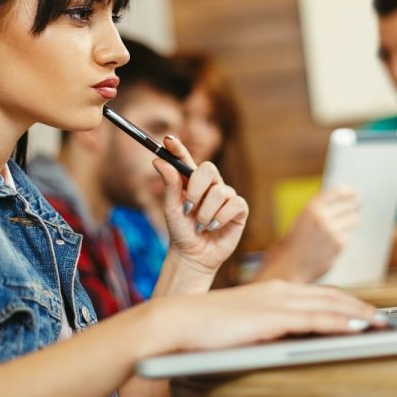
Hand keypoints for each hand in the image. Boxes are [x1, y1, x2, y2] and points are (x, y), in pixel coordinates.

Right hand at [145, 280, 383, 354]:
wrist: (180, 320)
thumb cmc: (207, 325)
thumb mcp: (244, 322)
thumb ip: (267, 326)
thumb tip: (285, 339)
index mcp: (273, 290)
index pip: (317, 294)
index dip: (344, 302)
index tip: (363, 312)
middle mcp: (279, 290)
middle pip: (329, 297)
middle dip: (358, 307)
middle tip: (383, 318)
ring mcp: (276, 301)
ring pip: (327, 305)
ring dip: (356, 314)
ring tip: (379, 323)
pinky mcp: (271, 317)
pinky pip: (313, 319)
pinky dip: (338, 323)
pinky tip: (354, 329)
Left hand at [153, 135, 247, 275]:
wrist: (194, 256)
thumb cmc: (181, 231)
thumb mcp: (171, 208)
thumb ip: (169, 184)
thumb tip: (158, 160)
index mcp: (191, 181)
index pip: (185, 159)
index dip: (178, 148)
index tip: (167, 140)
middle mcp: (210, 185)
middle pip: (208, 168)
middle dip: (196, 188)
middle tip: (187, 207)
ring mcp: (225, 196)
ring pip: (219, 192)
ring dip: (205, 213)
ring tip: (199, 226)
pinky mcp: (238, 209)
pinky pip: (233, 204)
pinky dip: (220, 218)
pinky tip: (214, 227)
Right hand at [256, 187, 358, 283]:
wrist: (290, 265)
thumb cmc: (294, 243)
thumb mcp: (302, 219)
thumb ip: (319, 210)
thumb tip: (341, 201)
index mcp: (311, 208)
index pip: (336, 192)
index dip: (348, 191)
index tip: (354, 193)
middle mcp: (322, 217)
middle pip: (349, 204)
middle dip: (352, 206)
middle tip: (354, 207)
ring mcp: (332, 231)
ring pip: (353, 220)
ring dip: (350, 222)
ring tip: (338, 229)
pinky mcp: (339, 245)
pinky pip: (349, 237)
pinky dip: (343, 239)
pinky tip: (331, 244)